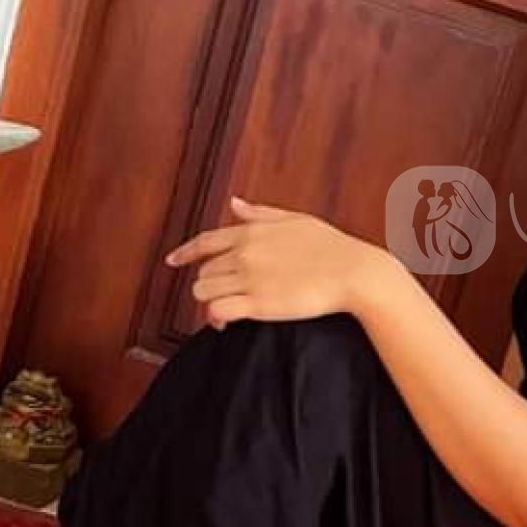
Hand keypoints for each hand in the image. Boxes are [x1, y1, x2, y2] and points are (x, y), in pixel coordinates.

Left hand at [165, 196, 377, 328]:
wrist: (353, 272)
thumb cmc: (331, 247)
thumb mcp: (295, 219)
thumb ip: (259, 214)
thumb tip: (234, 203)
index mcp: (251, 232)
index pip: (205, 241)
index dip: (185, 252)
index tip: (173, 260)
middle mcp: (245, 254)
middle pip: (203, 271)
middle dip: (208, 282)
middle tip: (222, 293)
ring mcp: (250, 279)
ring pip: (204, 291)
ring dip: (209, 301)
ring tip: (222, 309)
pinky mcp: (258, 304)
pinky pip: (218, 311)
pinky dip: (215, 318)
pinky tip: (223, 323)